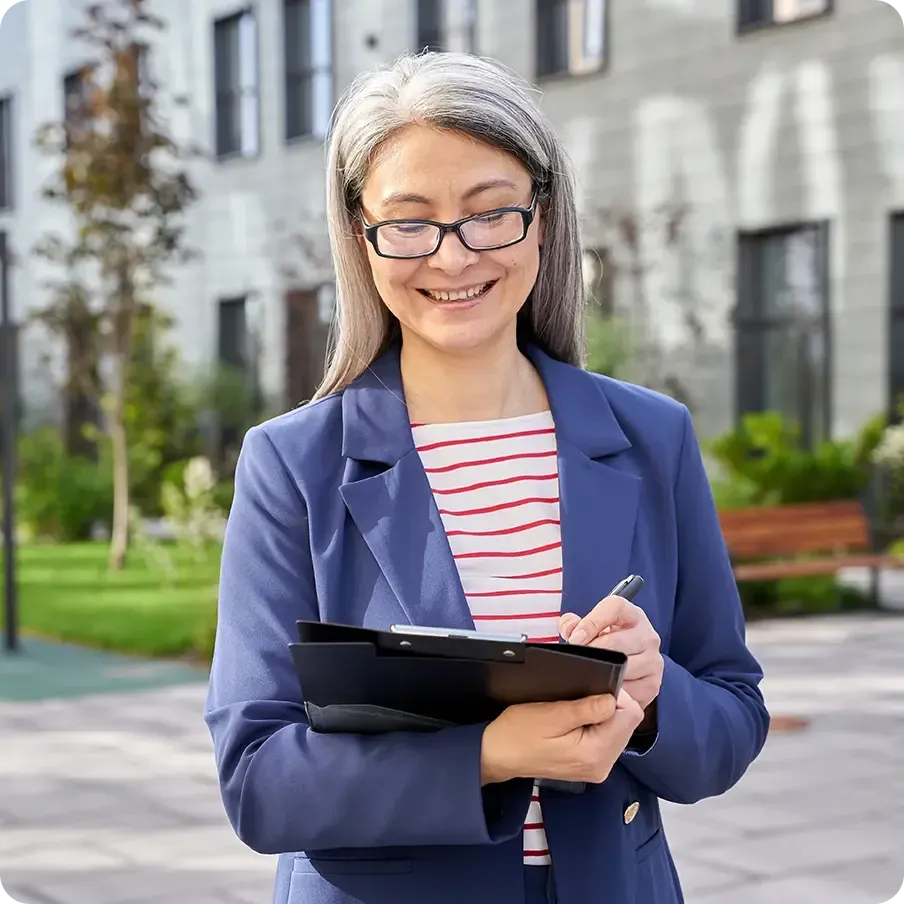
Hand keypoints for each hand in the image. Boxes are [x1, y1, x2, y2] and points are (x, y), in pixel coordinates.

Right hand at [480, 691, 644, 785]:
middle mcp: (602, 765)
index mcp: (594, 753)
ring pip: (619, 730)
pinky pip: (608, 739)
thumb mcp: (550, 714)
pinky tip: (577, 721)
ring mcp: (598, 768)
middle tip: (581, 698)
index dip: (615, 694)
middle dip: (611, 705)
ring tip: (576, 711)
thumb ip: (585, 709)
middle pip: (628, 723)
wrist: (498, 755)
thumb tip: (613, 699)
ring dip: (604, 715)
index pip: (630, 715)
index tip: (592, 689)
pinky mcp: (591, 765)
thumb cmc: (518, 733)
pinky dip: (598, 725)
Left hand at [559, 595, 663, 711]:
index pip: (615, 608)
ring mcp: (653, 661)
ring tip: (587, 675)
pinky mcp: (652, 685)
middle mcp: (647, 636)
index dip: (591, 622)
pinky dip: (612, 692)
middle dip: (592, 652)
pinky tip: (601, 690)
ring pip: (623, 668)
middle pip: (617, 642)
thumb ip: (574, 624)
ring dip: (602, 673)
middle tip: (575, 661)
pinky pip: (628, 691)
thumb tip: (569, 631)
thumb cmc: (606, 642)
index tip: (575, 639)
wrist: (630, 664)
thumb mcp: (591, 628)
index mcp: (632, 615)